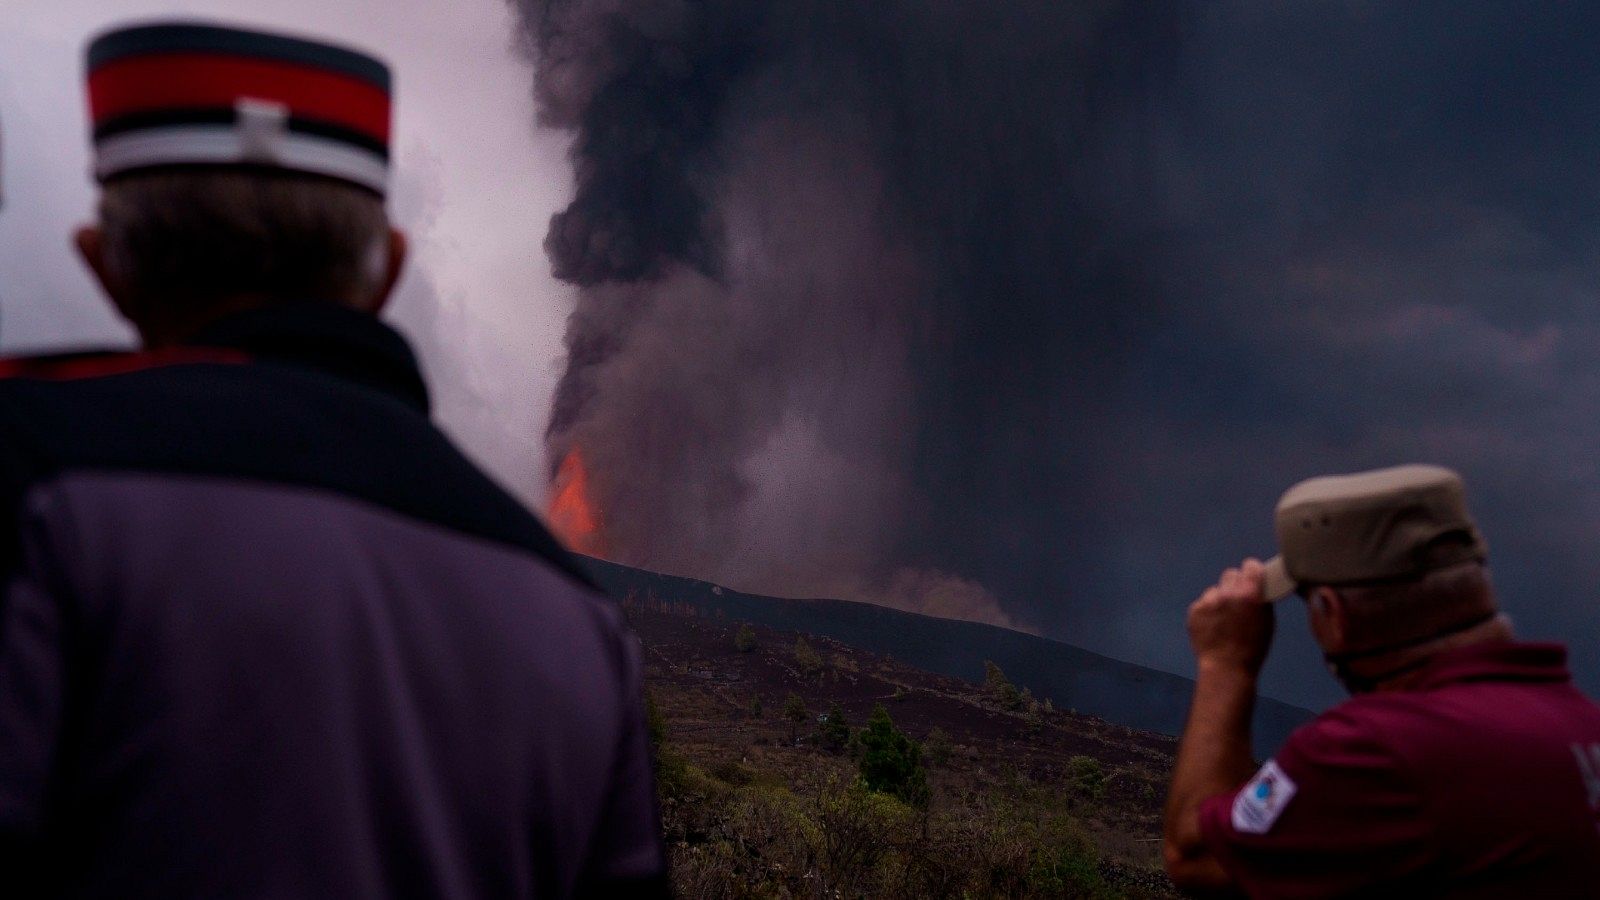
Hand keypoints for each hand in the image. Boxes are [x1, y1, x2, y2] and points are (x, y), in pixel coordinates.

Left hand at [1187, 558, 1274, 674]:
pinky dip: (1208, 610)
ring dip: (1220, 598)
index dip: (1252, 571)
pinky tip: (1212, 625)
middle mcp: (1226, 593)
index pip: (1250, 566)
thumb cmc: (1253, 647)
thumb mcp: (1267, 621)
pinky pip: (1203, 603)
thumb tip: (1258, 587)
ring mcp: (1207, 601)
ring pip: (1215, 590)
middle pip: (1230, 574)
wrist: (1226, 667)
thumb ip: (1261, 600)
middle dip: (1236, 583)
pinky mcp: (1194, 610)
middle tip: (1238, 598)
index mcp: (1248, 594)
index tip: (1253, 577)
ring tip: (1223, 617)